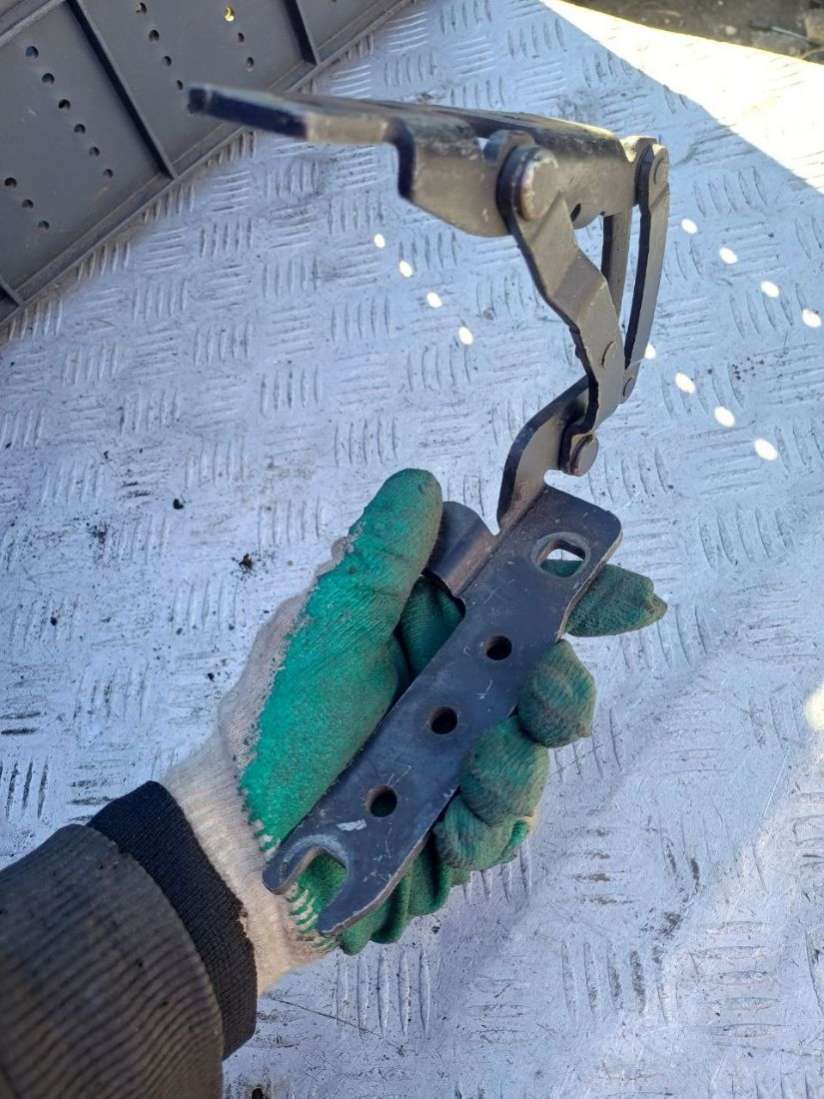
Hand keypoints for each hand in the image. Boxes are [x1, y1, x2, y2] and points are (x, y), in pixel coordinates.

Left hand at [166, 470, 664, 986]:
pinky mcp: (462, 818)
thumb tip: (421, 482)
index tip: (637, 600)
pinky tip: (444, 839)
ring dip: (510, 772)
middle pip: (545, 674)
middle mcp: (452, 682)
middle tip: (545, 706)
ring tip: (465, 794)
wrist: (254, 852)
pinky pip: (507, 822)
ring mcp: (460, 752)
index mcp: (424, 626)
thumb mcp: (325, 636)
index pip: (517, 593)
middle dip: (556, 693)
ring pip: (533, 753)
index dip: (583, 592)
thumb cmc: (281, 731)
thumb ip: (380, 562)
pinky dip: (483, 829)